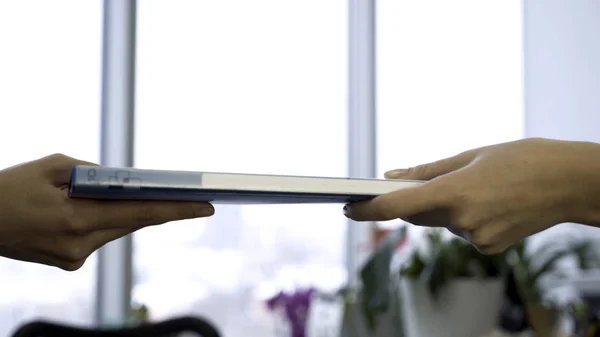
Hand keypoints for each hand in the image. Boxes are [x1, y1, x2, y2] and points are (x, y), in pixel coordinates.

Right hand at [0, 154, 214, 269]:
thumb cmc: (9, 188)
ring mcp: (73, 258)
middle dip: (160, 209)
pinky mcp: (68, 263)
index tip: (206, 207)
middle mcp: (78, 245)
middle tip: (195, 200)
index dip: (176, 210)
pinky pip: (99, 237)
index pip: (139, 213)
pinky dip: (106, 221)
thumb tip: (123, 180)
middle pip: (132, 223)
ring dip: (130, 213)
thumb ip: (93, 174)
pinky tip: (107, 209)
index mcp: (75, 220)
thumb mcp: (51, 166)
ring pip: (117, 230)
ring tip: (158, 199)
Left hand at [344, 138, 599, 253]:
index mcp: (454, 191)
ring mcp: (476, 238)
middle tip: (429, 181)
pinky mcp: (488, 247)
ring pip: (442, 222)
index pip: (396, 206)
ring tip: (480, 187)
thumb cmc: (524, 159)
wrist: (570, 183)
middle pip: (417, 213)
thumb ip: (426, 170)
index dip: (367, 210)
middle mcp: (461, 219)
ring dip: (447, 207)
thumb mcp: (471, 155)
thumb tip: (391, 176)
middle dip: (415, 199)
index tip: (347, 206)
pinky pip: (462, 231)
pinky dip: (466, 218)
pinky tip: (491, 204)